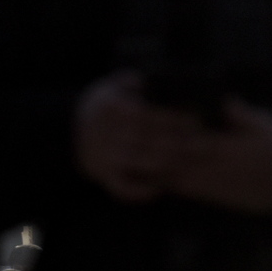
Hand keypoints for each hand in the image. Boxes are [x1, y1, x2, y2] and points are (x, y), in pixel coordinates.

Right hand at [74, 71, 200, 203]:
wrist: (65, 131)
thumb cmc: (101, 106)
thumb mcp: (111, 85)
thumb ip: (133, 82)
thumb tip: (157, 79)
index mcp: (113, 107)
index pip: (151, 114)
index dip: (176, 118)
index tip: (198, 121)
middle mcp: (108, 133)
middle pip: (152, 141)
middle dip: (181, 144)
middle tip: (206, 146)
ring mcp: (105, 156)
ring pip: (144, 164)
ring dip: (169, 166)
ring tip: (191, 164)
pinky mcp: (101, 175)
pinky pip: (122, 187)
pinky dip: (140, 191)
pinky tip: (159, 190)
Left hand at [75, 77, 271, 214]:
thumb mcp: (268, 126)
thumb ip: (244, 115)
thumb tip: (225, 101)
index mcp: (225, 145)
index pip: (190, 132)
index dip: (168, 123)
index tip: (149, 111)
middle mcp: (212, 165)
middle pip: (173, 152)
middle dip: (150, 142)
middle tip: (126, 130)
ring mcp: (208, 182)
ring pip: (171, 171)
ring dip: (148, 162)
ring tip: (125, 151)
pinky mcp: (208, 194)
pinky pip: (178, 188)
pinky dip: (158, 180)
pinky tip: (142, 174)